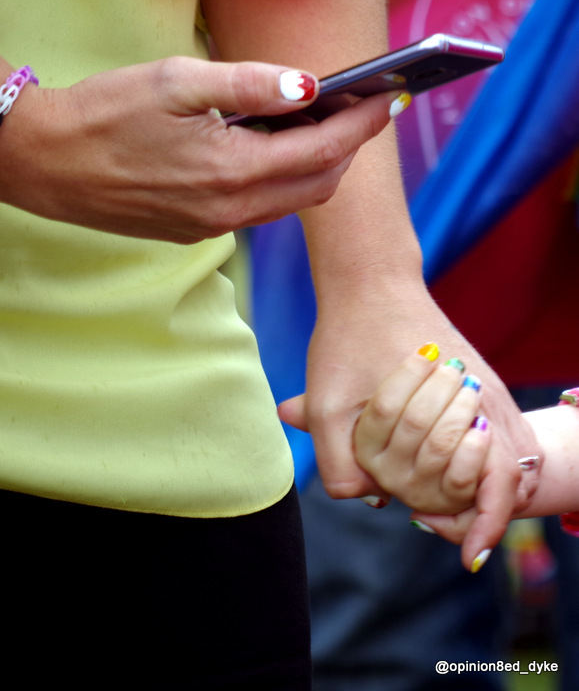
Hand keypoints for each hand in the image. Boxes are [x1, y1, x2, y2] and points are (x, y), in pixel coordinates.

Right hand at [0, 57, 395, 240]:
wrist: (46, 164)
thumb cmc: (104, 114)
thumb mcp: (177, 81)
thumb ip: (249, 85)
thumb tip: (309, 87)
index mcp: (233, 171)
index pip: (323, 149)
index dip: (362, 123)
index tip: (389, 98)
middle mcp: (231, 210)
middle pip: (317, 184)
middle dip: (347, 146)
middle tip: (361, 109)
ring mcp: (214, 227)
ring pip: (290, 201)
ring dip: (316, 166)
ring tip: (321, 125)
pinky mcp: (196, 231)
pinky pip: (259, 209)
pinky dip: (281, 181)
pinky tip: (270, 151)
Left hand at [279, 283, 540, 561]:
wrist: (371, 281)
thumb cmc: (348, 340)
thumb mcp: (328, 402)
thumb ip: (339, 463)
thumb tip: (371, 499)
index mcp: (455, 408)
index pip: (494, 486)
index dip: (483, 525)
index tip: (469, 557)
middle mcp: (486, 396)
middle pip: (511, 473)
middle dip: (484, 504)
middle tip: (449, 526)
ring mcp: (488, 382)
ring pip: (510, 450)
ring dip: (484, 477)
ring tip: (453, 501)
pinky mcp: (483, 372)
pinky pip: (500, 424)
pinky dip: (484, 451)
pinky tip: (454, 459)